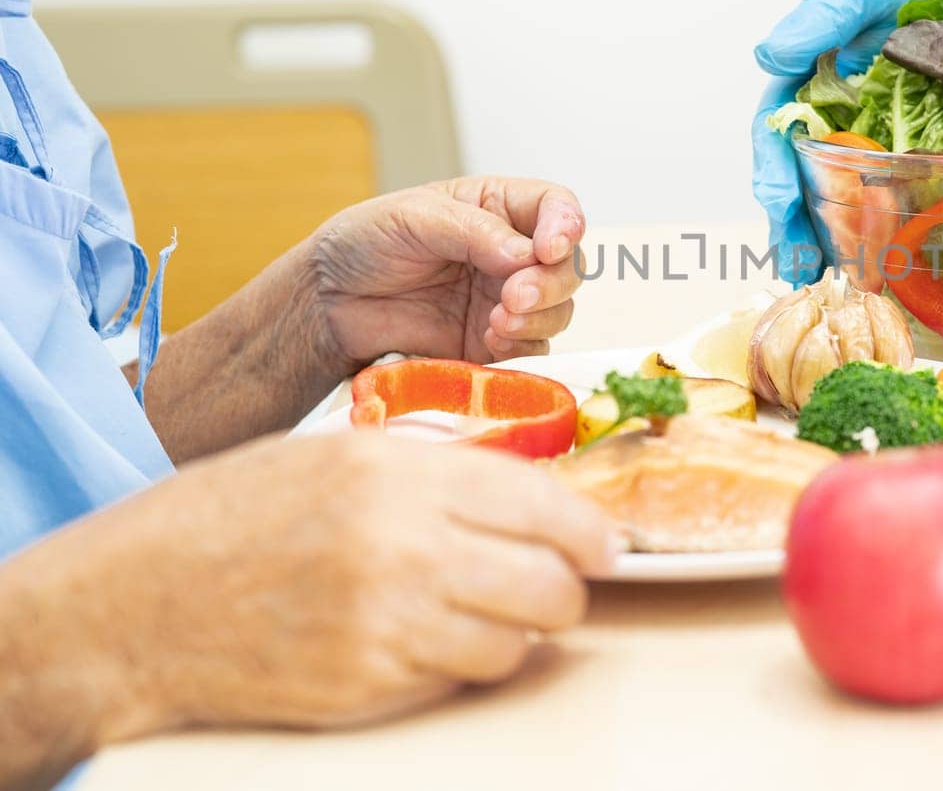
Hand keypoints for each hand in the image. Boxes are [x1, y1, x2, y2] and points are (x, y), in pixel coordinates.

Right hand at [0, 431, 614, 773]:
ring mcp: (387, 623)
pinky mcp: (368, 685)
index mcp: (399, 472)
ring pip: (517, 643)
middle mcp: (403, 545)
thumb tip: (530, 495)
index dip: (590, 532)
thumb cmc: (233, 517)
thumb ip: (437, 472)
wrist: (139, 602)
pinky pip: (460, 680)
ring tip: (485, 612)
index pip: (545, 505)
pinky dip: (464, 664)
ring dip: (517, 632)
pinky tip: (431, 638)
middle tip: (553, 584)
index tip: (604, 544)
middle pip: (550, 585)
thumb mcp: (341, 457)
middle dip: (566, 588)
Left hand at [308, 176, 585, 366]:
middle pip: (568, 267)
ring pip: (558, 312)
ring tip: (496, 322)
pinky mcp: (492, 344)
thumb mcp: (414, 217)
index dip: (566, 227)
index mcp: (499, 208)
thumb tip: (529, 256)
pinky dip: (521, 349)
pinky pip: (530, 351)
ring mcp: (505, 301)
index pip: (557, 209)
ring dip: (539, 319)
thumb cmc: (365, 243)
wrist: (326, 302)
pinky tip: (489, 342)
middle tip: (514, 298)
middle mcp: (512, 254)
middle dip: (551, 284)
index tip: (549, 250)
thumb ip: (474, 232)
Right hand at [753, 0, 942, 282]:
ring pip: (834, 197)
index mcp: (803, 87)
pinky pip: (886, 196)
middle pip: (797, 181)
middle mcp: (827, 120)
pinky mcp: (905, 150)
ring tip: (834, 280)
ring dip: (829, 241)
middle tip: (801, 268)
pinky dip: (877, 230)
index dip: (773, 173)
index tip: (779, 202)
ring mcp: (865, 138)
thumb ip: (819, 18)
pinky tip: (879, 262)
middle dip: (795, 226)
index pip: (774, 138)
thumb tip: (770, 55)